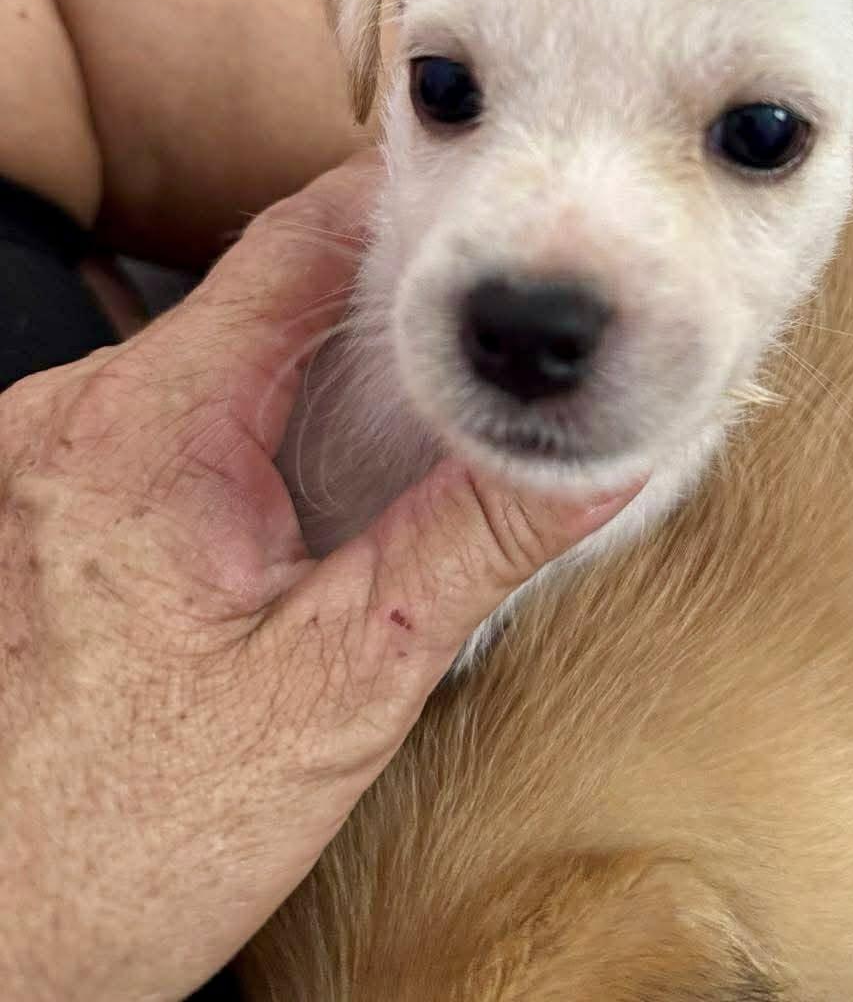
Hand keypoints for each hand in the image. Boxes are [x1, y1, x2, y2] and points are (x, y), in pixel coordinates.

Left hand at [0, 158, 636, 1001]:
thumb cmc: (129, 838)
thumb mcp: (339, 682)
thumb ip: (473, 546)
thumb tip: (602, 459)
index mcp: (143, 427)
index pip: (296, 243)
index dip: (412, 210)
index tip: (505, 215)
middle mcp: (76, 413)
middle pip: (263, 292)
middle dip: (388, 303)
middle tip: (499, 328)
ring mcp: (52, 452)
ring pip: (225, 353)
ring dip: (325, 370)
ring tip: (431, 410)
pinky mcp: (53, 497)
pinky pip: (182, 413)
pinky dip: (266, 423)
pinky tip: (327, 484)